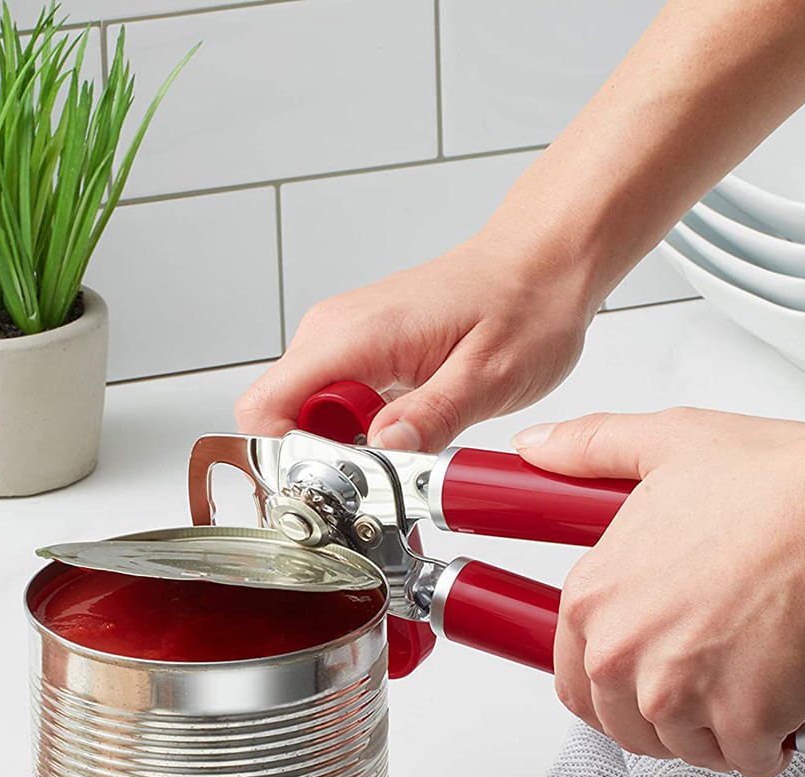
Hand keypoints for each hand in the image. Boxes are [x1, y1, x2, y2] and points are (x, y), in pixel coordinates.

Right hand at [235, 234, 595, 451]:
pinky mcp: (356, 352)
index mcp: (355, 335)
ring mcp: (341, 341)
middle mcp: (333, 333)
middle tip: (381, 474)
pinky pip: (331, 406)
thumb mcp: (489, 375)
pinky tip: (402, 431)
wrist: (540, 263)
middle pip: (278, 420)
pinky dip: (357, 432)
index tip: (331, 485)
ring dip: (342, 448)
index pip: (264, 407)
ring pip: (304, 417)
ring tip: (402, 447)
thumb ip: (431, 417)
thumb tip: (384, 451)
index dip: (284, 459)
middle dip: (319, 462)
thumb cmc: (523, 303)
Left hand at [513, 407, 804, 776]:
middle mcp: (619, 654)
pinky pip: (744, 761)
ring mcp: (673, 696)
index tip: (642, 679)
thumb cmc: (770, 489)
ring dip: (714, 729)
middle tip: (703, 682)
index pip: (572, 681)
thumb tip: (537, 447)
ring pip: (682, 747)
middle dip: (664, 712)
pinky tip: (780, 704)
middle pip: (622, 723)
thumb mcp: (663, 444)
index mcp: (592, 600)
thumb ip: (589, 449)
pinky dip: (766, 744)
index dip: (611, 685)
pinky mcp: (736, 726)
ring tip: (744, 682)